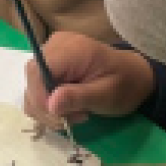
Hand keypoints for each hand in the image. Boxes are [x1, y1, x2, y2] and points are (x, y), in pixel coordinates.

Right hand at [23, 32, 155, 126]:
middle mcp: (56, 46)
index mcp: (72, 48)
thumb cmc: (124, 84)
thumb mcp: (107, 95)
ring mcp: (51, 53)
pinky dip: (48, 103)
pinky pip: (37, 87)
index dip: (40, 97)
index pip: (38, 71)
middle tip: (71, 120)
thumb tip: (50, 104)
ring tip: (74, 114)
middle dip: (45, 106)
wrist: (133, 76)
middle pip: (32, 79)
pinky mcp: (50, 64)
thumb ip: (78, 97)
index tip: (59, 118)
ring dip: (47, 108)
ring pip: (32, 86)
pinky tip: (68, 108)